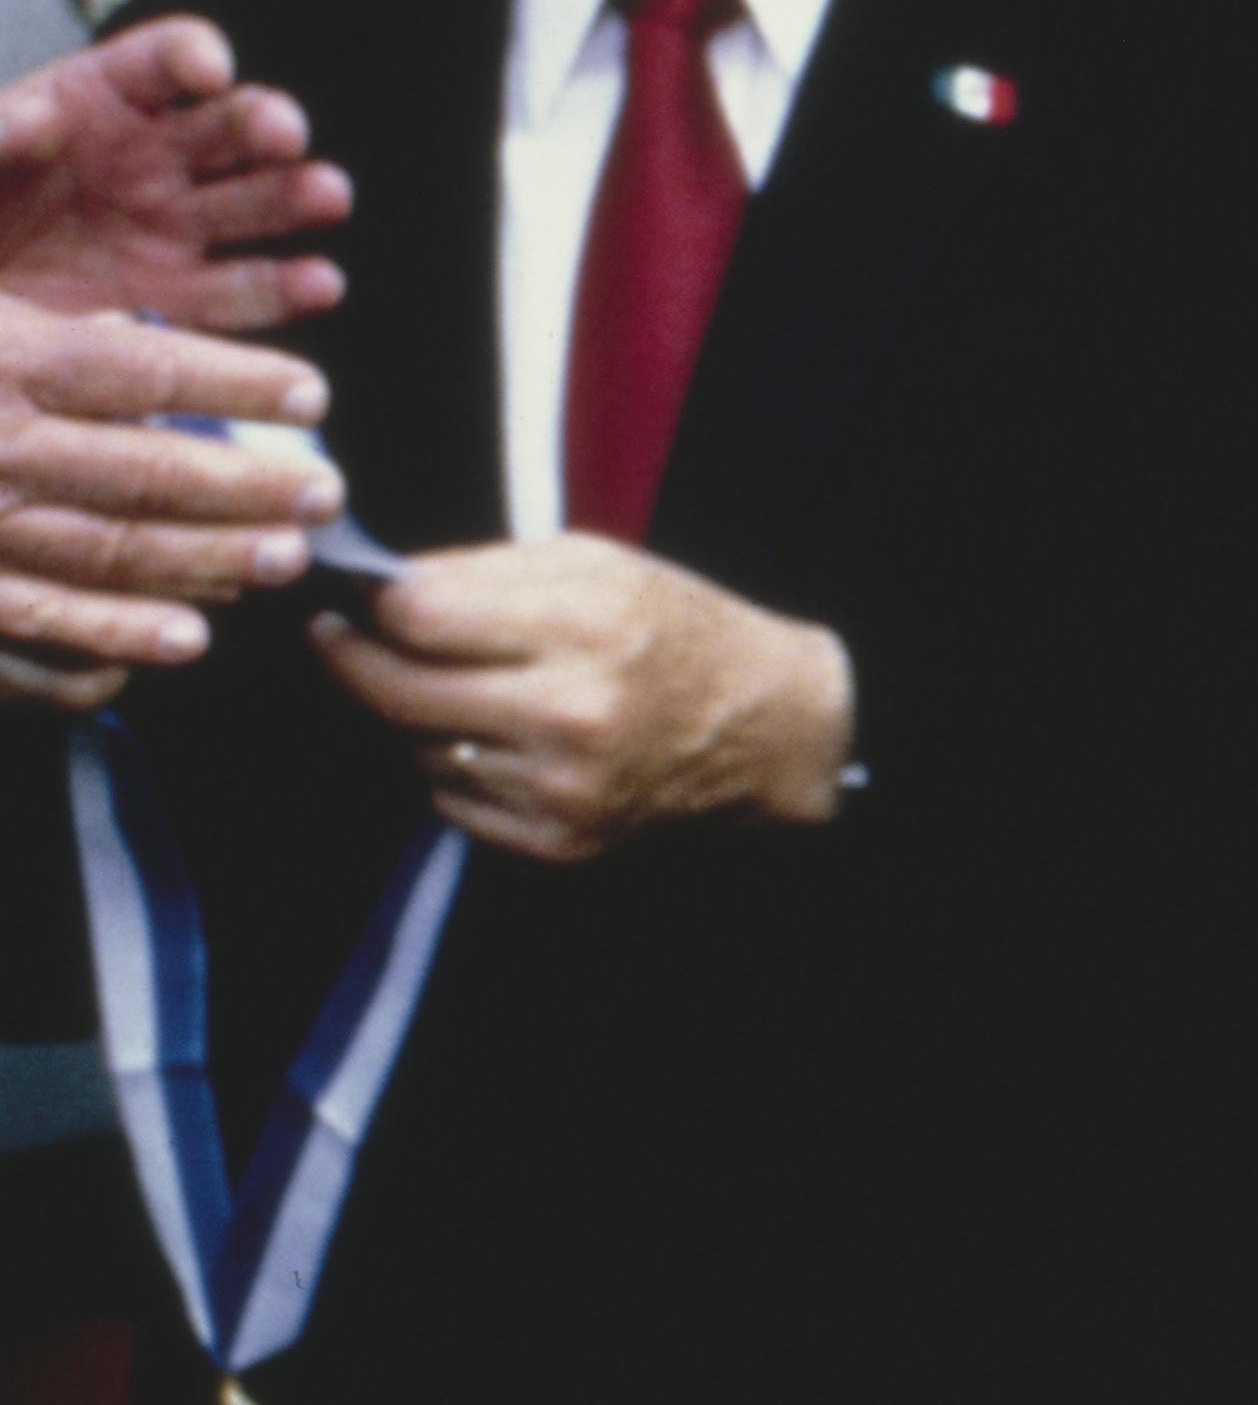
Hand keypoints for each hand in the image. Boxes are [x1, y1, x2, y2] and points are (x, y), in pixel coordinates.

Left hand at [0, 20, 353, 327]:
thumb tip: (40, 114)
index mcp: (94, 101)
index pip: (161, 62)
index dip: (190, 56)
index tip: (206, 71)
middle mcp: (149, 156)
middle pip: (228, 126)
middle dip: (263, 123)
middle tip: (280, 135)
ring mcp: (169, 226)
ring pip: (254, 202)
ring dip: (298, 195)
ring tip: (324, 196)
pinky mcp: (171, 294)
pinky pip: (239, 291)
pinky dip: (285, 288)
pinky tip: (317, 281)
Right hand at [0, 301, 344, 704]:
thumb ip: (45, 325)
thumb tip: (136, 333)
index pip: (137, 369)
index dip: (233, 381)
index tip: (313, 394)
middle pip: (138, 473)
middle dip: (243, 488)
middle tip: (322, 495)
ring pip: (102, 551)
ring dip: (202, 563)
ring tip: (278, 561)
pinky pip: (33, 625)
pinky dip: (110, 637)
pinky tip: (183, 641)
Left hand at [308, 534, 855, 856]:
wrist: (770, 726)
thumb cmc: (680, 630)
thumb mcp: (597, 564)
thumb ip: (481, 569)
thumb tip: (374, 586)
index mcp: (583, 628)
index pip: (418, 617)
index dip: (367, 605)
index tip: (347, 598)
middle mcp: (569, 713)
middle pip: (396, 692)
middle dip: (354, 660)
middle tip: (340, 638)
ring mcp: (560, 787)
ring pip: (419, 748)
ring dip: (423, 717)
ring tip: (472, 690)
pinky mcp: (559, 840)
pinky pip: (452, 800)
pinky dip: (459, 768)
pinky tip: (506, 743)